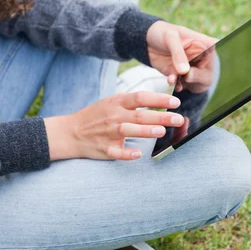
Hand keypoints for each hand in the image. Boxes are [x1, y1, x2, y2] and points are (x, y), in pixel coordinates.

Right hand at [44, 91, 184, 161]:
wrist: (71, 131)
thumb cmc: (96, 115)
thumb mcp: (112, 102)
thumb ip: (132, 102)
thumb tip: (158, 101)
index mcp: (117, 102)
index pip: (141, 97)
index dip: (159, 99)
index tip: (175, 102)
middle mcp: (114, 116)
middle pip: (139, 115)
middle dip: (160, 117)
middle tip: (178, 118)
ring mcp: (108, 132)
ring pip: (128, 130)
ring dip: (145, 131)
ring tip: (161, 131)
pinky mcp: (104, 148)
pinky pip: (116, 152)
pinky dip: (126, 153)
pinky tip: (138, 154)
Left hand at [146, 21, 218, 89]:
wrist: (145, 41)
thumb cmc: (162, 32)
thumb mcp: (170, 38)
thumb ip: (179, 54)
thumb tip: (186, 72)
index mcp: (204, 43)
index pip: (218, 53)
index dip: (212, 60)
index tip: (203, 63)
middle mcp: (201, 57)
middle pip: (208, 72)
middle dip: (196, 76)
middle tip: (186, 75)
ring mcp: (192, 68)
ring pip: (196, 81)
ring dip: (185, 82)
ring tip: (173, 78)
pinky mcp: (181, 76)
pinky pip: (183, 85)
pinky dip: (178, 85)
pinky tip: (171, 80)